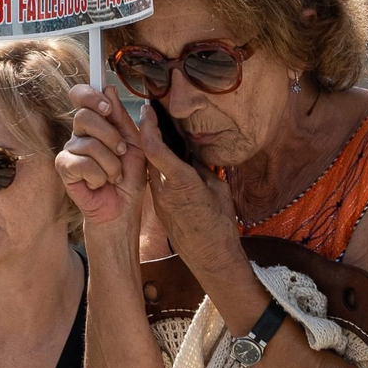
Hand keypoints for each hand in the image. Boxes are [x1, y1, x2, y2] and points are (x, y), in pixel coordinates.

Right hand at [57, 85, 148, 228]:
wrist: (124, 206)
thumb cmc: (130, 175)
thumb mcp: (135, 143)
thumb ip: (123, 118)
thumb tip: (109, 88)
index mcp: (96, 122)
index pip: (81, 95)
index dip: (90, 95)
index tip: (108, 107)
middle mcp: (79, 133)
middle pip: (84, 115)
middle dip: (110, 135)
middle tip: (121, 152)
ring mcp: (69, 149)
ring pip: (88, 143)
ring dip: (111, 163)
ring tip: (114, 175)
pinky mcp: (64, 168)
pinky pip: (82, 163)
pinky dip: (99, 175)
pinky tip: (100, 183)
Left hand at [136, 100, 235, 239]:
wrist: (210, 257)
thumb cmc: (220, 224)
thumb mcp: (217, 189)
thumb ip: (203, 168)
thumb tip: (194, 154)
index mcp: (179, 181)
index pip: (154, 147)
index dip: (148, 126)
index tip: (148, 110)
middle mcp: (163, 189)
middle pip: (149, 154)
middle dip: (149, 133)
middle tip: (153, 115)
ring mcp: (159, 200)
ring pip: (151, 168)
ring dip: (154, 151)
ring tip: (161, 134)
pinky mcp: (160, 209)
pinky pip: (156, 182)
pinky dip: (159, 168)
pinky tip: (169, 161)